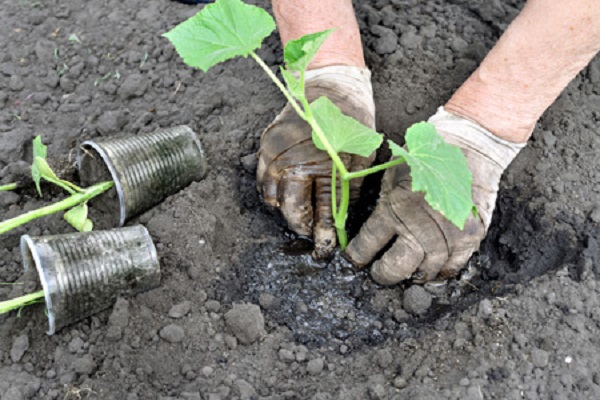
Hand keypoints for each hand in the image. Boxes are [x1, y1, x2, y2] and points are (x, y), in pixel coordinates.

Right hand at [257, 66, 374, 258]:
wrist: (331, 86)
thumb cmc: (352, 121)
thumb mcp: (360, 157)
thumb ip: (348, 191)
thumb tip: (341, 221)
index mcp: (320, 167)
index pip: (319, 214)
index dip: (322, 236)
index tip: (325, 250)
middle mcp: (292, 163)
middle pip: (291, 211)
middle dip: (302, 227)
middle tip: (312, 234)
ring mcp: (274, 154)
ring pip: (272, 199)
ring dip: (286, 210)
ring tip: (301, 211)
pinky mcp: (264, 146)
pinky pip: (261, 181)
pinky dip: (272, 192)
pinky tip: (287, 192)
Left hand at [345, 108, 524, 284]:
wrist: (470, 146)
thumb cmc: (426, 156)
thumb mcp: (393, 174)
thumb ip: (384, 201)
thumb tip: (369, 229)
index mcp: (394, 207)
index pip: (368, 244)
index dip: (357, 257)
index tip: (354, 261)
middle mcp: (420, 225)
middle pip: (396, 268)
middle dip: (383, 274)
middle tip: (379, 273)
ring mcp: (448, 234)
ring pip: (425, 272)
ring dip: (413, 275)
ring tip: (407, 272)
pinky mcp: (471, 237)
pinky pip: (453, 268)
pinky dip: (441, 272)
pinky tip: (432, 268)